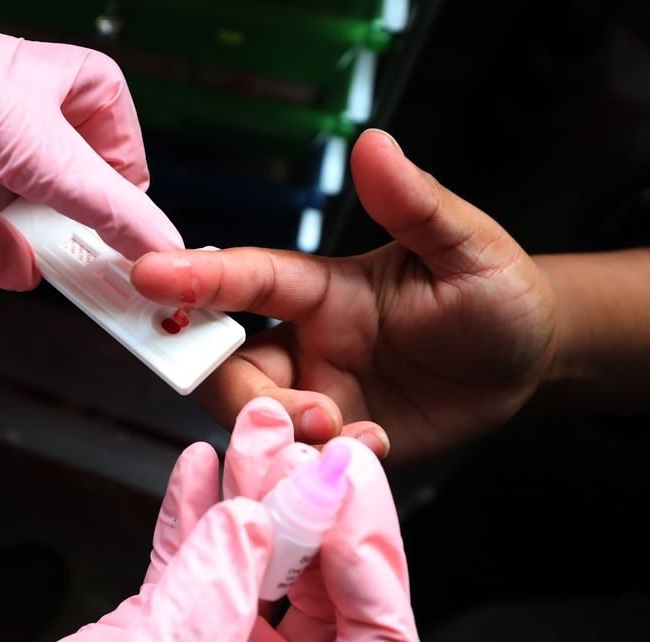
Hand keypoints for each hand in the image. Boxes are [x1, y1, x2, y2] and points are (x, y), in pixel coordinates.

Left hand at [0, 0, 181, 289]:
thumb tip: (25, 269)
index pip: (82, 168)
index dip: (131, 220)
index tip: (167, 260)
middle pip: (101, 103)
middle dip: (117, 168)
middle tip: (99, 230)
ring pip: (67, 102)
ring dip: (74, 163)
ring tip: (43, 223)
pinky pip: (21, 111)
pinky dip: (30, 156)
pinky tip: (2, 196)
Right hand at [0, 398, 423, 641]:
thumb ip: (203, 606)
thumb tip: (252, 524)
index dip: (375, 561)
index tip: (344, 489)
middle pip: (323, 595)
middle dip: (312, 511)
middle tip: (299, 447)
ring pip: (255, 571)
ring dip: (252, 498)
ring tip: (248, 435)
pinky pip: (188, 571)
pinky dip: (190, 519)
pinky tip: (196, 470)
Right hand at [132, 129, 558, 462]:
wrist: (527, 367)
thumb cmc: (496, 294)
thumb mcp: (467, 247)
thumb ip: (415, 203)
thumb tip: (372, 143)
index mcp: (319, 289)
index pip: (244, 280)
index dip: (192, 278)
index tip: (144, 276)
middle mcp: (302, 343)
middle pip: (224, 366)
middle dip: (241, 393)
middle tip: (313, 412)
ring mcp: (315, 396)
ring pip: (250, 420)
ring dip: (283, 435)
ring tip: (350, 436)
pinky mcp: (335, 443)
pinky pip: (295, 462)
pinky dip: (314, 466)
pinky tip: (369, 454)